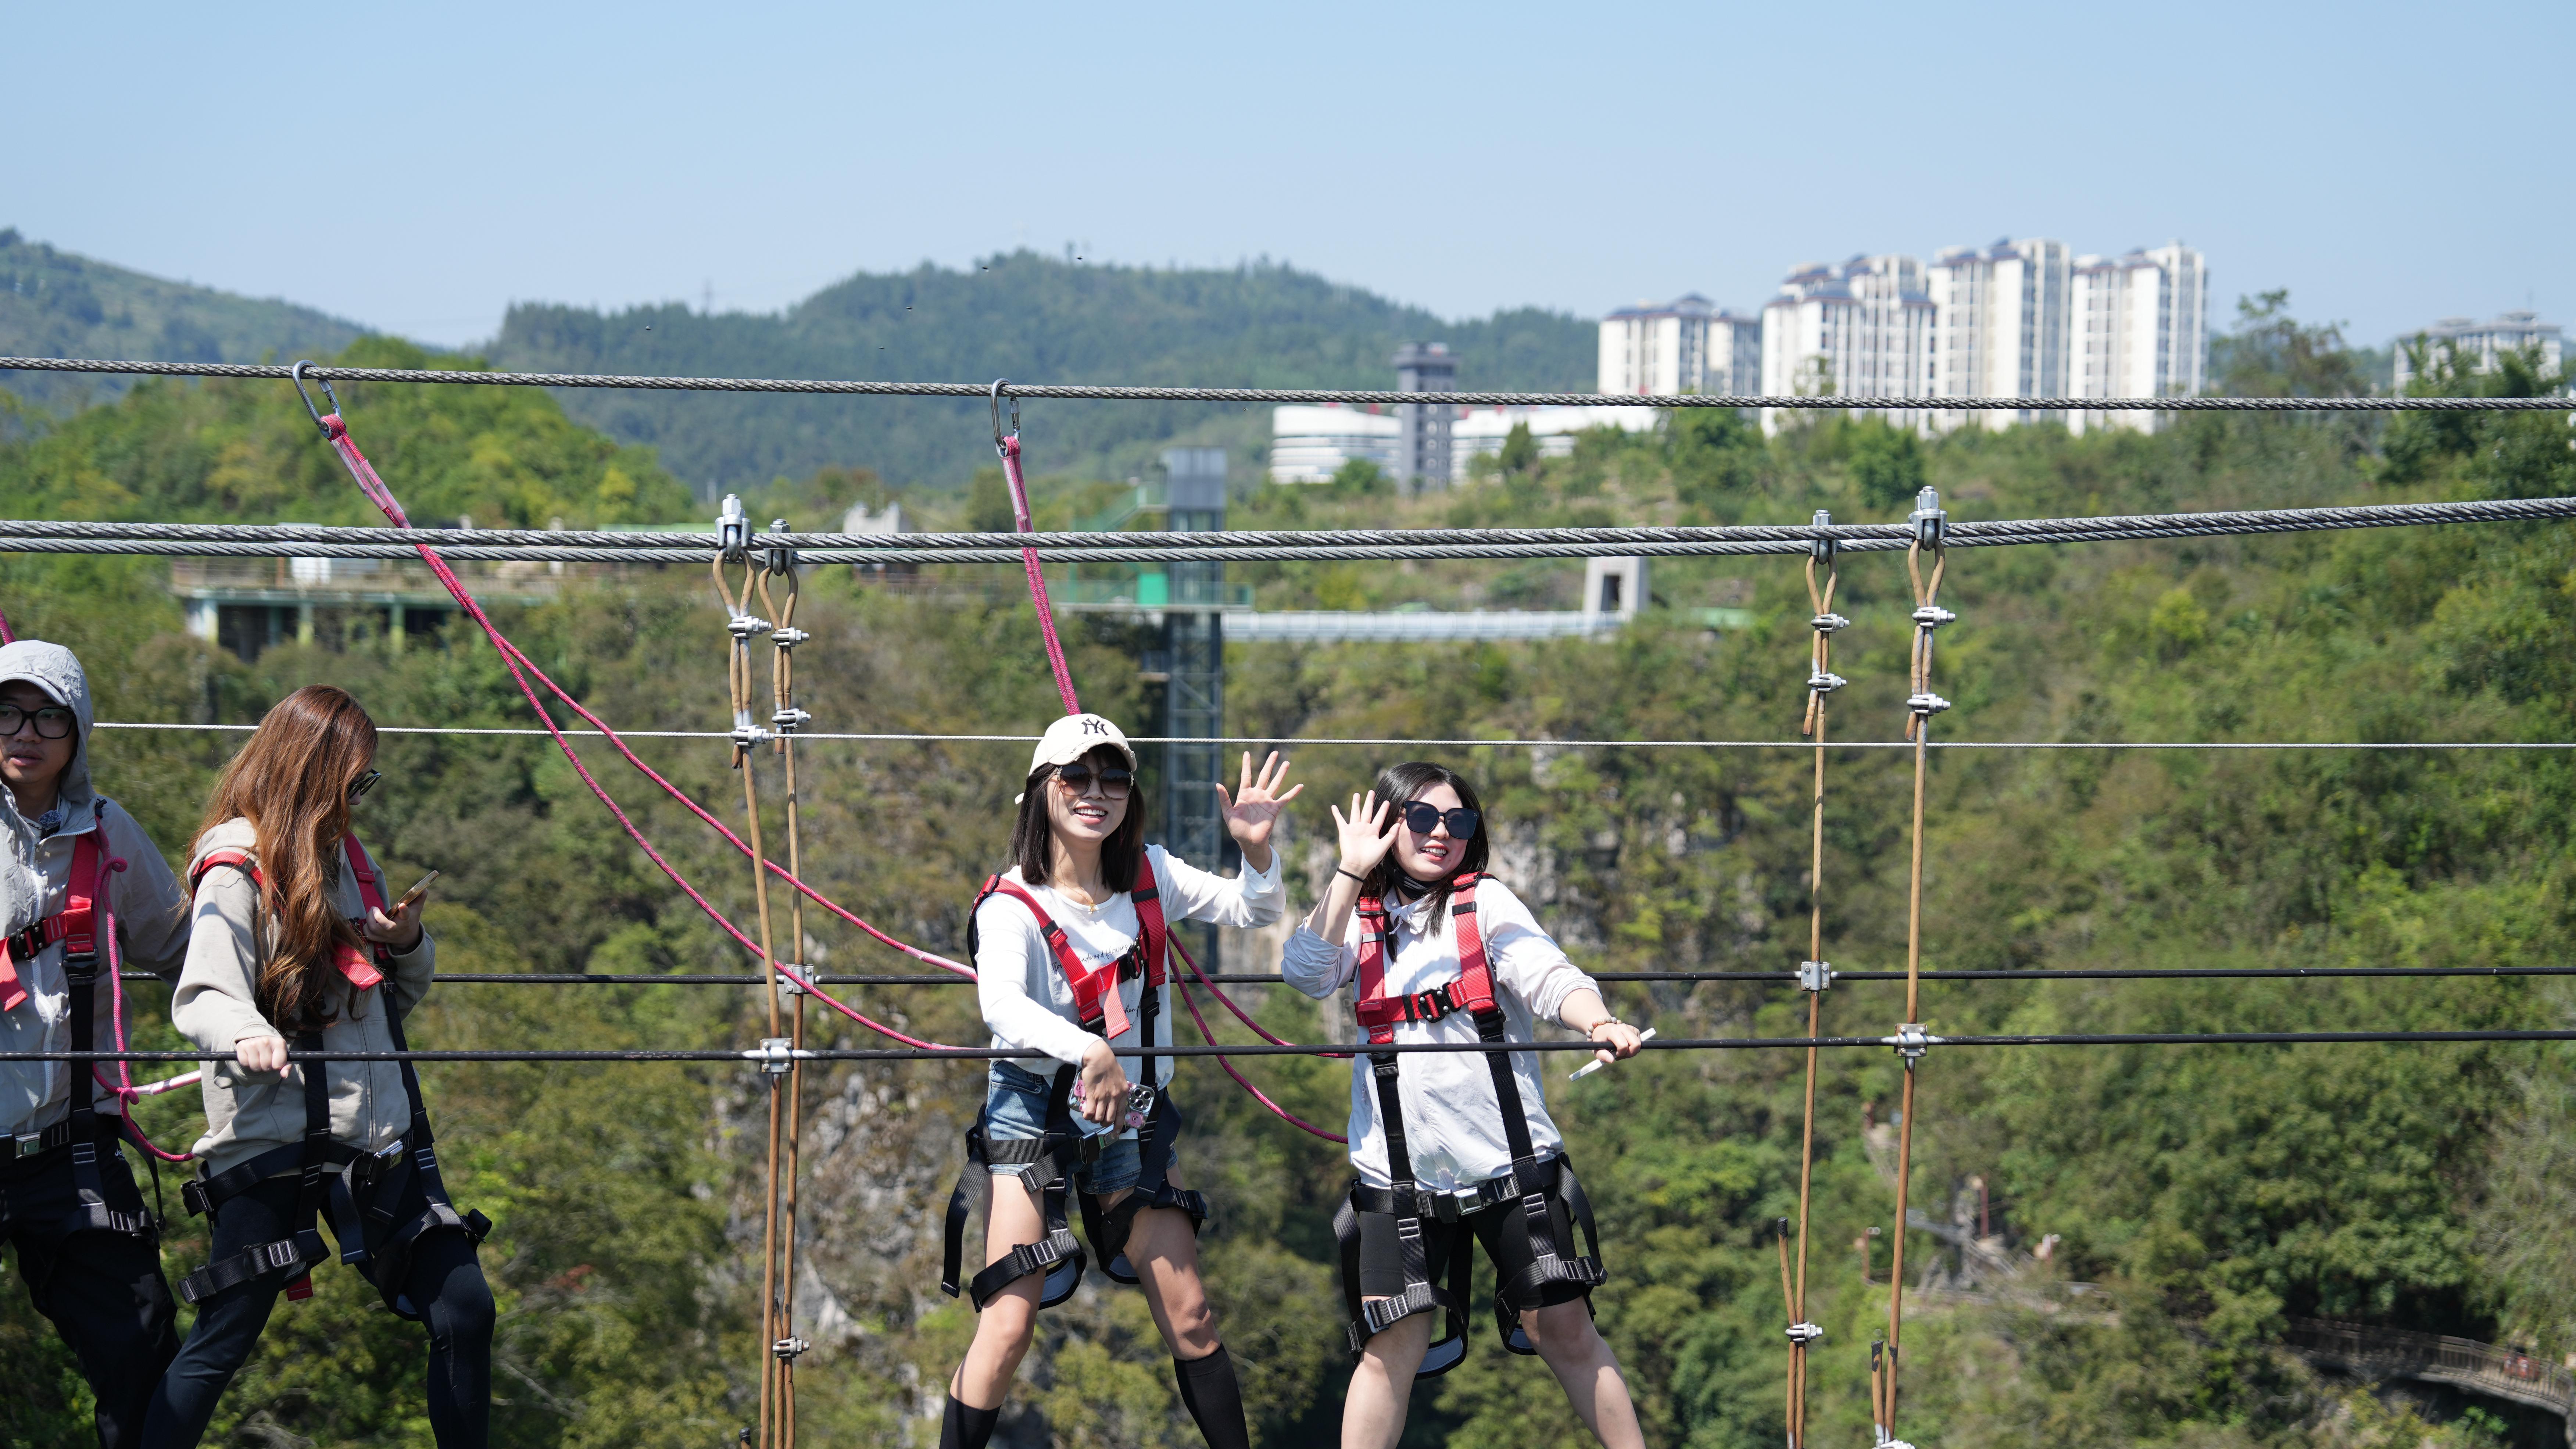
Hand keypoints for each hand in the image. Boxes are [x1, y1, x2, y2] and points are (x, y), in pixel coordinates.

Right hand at [235, 1034, 289, 1073]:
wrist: (260, 1039)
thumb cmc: (273, 1050)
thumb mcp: (283, 1057)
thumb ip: (287, 1067)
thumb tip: (285, 1075)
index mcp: (279, 1043)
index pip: (278, 1064)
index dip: (277, 1066)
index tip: (276, 1062)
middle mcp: (266, 1040)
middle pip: (266, 1066)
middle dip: (266, 1067)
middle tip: (266, 1060)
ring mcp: (253, 1042)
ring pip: (255, 1066)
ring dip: (257, 1066)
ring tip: (259, 1059)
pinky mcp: (241, 1045)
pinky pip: (244, 1063)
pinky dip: (247, 1063)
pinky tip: (251, 1056)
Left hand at [364, 896, 424, 953]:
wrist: (406, 938)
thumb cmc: (410, 920)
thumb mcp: (416, 910)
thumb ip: (419, 899)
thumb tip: (424, 889)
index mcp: (406, 921)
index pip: (406, 916)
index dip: (404, 911)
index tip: (402, 905)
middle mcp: (396, 929)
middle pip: (386, 926)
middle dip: (378, 916)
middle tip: (375, 908)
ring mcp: (387, 935)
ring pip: (374, 930)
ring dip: (369, 919)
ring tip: (371, 911)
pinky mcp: (380, 939)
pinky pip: (369, 935)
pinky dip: (366, 927)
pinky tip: (369, 920)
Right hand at [1076, 1039, 1129, 1125]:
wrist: (1099, 1058)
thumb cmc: (1109, 1065)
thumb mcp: (1120, 1078)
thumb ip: (1119, 1089)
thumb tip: (1116, 1098)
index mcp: (1122, 1093)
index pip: (1121, 1114)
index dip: (1117, 1126)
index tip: (1114, 1132)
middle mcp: (1114, 1097)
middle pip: (1109, 1119)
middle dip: (1103, 1123)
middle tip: (1099, 1120)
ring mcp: (1103, 1097)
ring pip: (1099, 1118)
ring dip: (1094, 1120)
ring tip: (1092, 1116)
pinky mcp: (1092, 1095)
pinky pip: (1090, 1112)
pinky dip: (1087, 1116)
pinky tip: (1086, 1114)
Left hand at [1214, 751, 1301, 870]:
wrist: (1249, 841)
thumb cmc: (1237, 829)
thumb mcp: (1228, 813)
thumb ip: (1224, 799)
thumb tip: (1217, 784)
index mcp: (1245, 794)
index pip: (1246, 776)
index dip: (1246, 764)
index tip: (1247, 753)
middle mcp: (1257, 795)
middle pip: (1264, 775)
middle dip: (1269, 764)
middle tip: (1275, 752)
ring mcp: (1267, 801)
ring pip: (1275, 783)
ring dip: (1281, 773)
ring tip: (1286, 762)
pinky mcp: (1274, 809)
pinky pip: (1285, 798)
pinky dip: (1293, 792)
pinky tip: (1300, 786)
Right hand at [1329, 791, 1398, 877]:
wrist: (1357, 865)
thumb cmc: (1371, 858)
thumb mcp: (1383, 846)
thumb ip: (1391, 835)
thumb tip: (1398, 824)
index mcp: (1373, 831)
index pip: (1379, 817)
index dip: (1383, 810)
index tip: (1387, 802)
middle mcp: (1364, 828)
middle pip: (1367, 811)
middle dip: (1369, 802)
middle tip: (1372, 792)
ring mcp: (1354, 829)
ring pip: (1355, 812)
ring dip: (1356, 803)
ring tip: (1357, 794)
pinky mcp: (1345, 831)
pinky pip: (1340, 820)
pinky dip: (1336, 813)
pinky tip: (1333, 806)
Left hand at [1585, 1019, 1645, 1071]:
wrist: (1603, 1029)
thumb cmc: (1600, 1040)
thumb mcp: (1597, 1049)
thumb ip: (1602, 1055)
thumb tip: (1612, 1060)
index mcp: (1613, 1031)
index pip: (1624, 1045)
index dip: (1621, 1053)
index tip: (1615, 1053)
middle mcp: (1623, 1027)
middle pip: (1636, 1044)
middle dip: (1631, 1053)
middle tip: (1622, 1054)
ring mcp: (1630, 1028)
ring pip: (1638, 1044)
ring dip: (1632, 1051)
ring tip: (1623, 1050)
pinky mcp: (1634, 1030)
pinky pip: (1639, 1042)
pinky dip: (1633, 1047)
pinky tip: (1626, 1046)